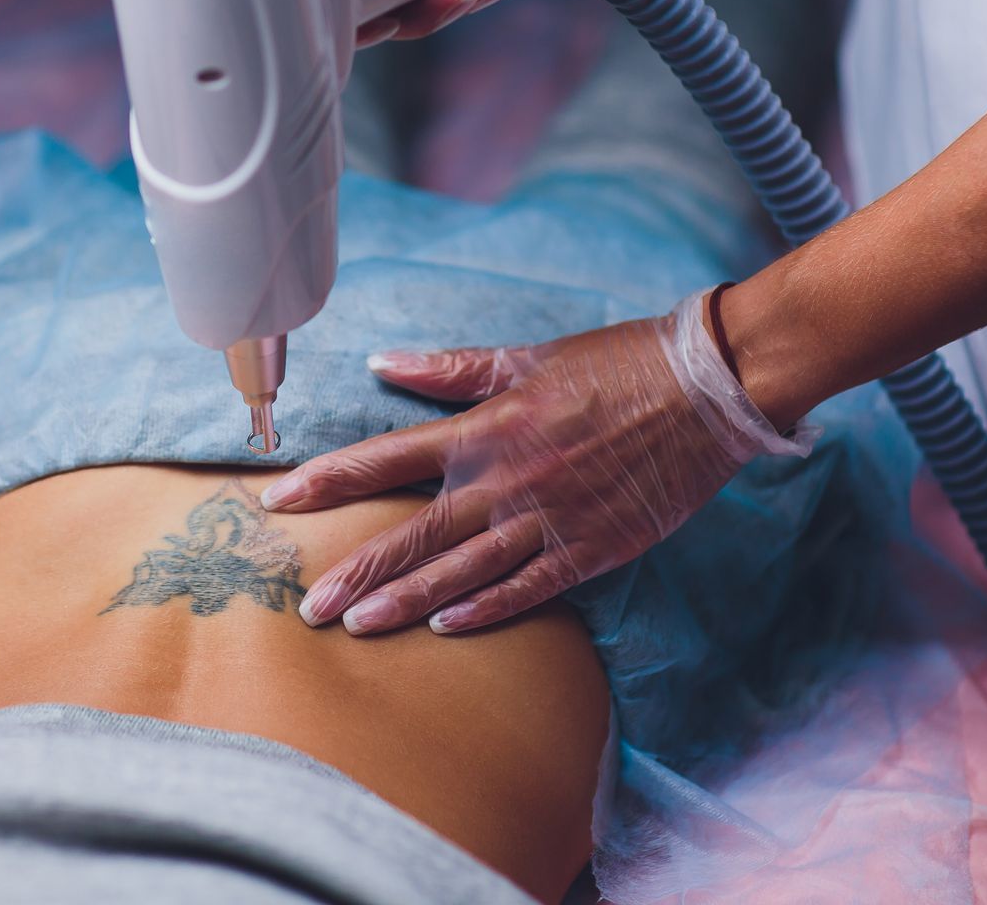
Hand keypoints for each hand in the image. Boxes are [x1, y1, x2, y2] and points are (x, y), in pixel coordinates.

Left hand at [259, 292, 812, 634]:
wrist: (707, 388)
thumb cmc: (615, 364)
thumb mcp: (527, 357)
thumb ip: (451, 370)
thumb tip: (382, 363)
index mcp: (486, 428)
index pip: (386, 459)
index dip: (329, 481)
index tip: (278, 501)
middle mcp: (508, 480)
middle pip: (415, 535)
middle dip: (356, 572)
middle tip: (307, 607)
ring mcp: (550, 520)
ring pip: (463, 573)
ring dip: (406, 602)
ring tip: (357, 627)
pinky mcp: (592, 548)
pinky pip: (528, 589)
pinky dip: (485, 610)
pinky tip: (446, 629)